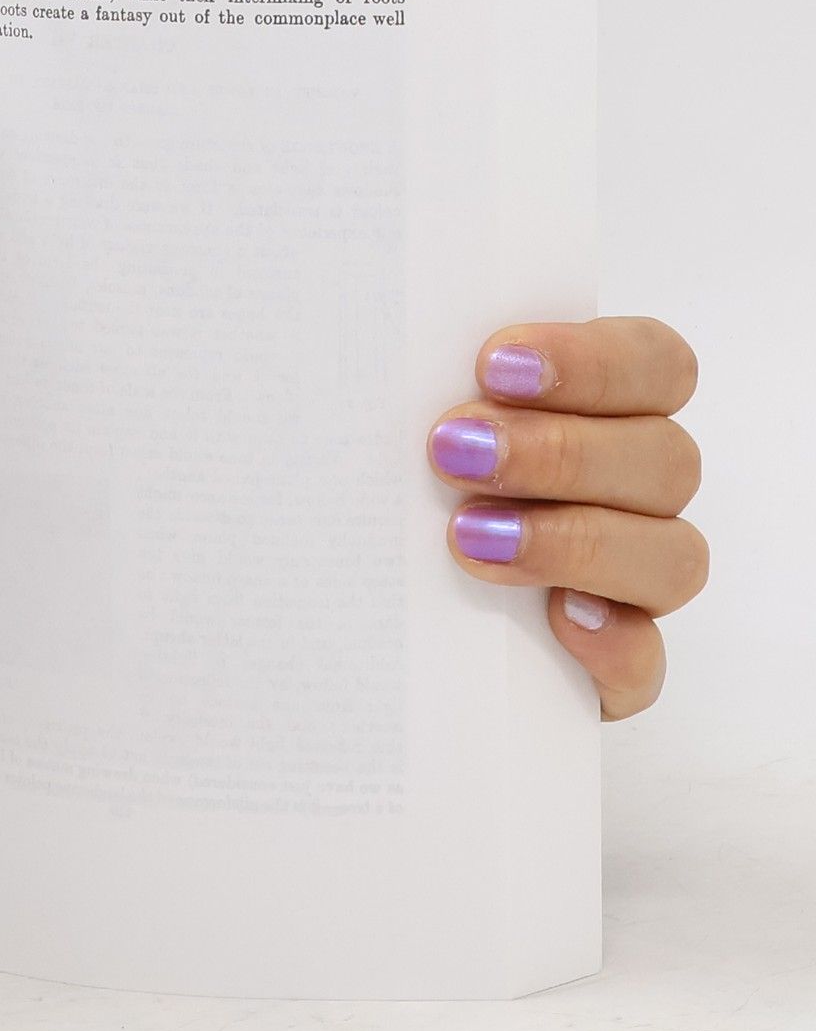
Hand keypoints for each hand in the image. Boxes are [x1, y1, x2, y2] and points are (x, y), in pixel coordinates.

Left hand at [428, 317, 706, 719]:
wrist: (360, 624)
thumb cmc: (389, 495)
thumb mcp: (399, 437)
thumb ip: (424, 398)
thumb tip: (388, 373)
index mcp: (605, 415)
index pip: (654, 365)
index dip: (590, 359)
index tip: (491, 364)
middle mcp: (636, 495)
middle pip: (665, 457)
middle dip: (557, 450)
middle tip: (451, 451)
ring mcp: (634, 586)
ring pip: (670, 555)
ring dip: (574, 539)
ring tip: (468, 538)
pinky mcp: (612, 670)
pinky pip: (644, 663)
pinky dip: (614, 642)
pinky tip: (560, 620)